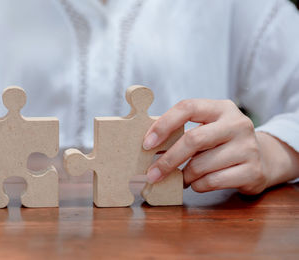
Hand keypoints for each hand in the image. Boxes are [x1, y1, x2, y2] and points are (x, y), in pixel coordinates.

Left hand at [142, 99, 298, 194]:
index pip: (188, 107)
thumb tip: (148, 148)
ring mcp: (248, 147)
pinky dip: (198, 186)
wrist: (263, 159)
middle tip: (152, 174)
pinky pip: (212, 181)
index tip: (147, 144)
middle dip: (168, 159)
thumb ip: (183, 132)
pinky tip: (197, 184)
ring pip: (201, 165)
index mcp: (222, 108)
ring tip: (181, 178)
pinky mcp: (253, 171)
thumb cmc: (221, 143)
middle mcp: (238, 124)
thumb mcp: (208, 128)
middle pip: (193, 139)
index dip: (163, 125)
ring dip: (184, 176)